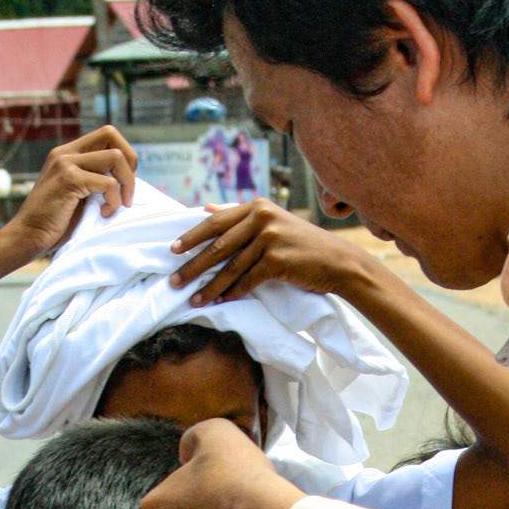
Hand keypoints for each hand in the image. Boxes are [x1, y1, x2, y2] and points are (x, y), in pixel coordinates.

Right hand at [6, 126, 137, 260]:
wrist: (27, 237)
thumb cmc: (53, 225)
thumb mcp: (76, 195)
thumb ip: (93, 180)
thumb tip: (124, 179)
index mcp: (67, 153)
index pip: (106, 134)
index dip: (124, 154)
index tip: (124, 183)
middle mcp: (66, 153)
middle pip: (110, 134)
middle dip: (130, 161)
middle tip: (127, 191)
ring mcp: (66, 163)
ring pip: (115, 157)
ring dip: (126, 184)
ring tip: (118, 206)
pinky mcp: (69, 179)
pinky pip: (108, 182)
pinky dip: (114, 201)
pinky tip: (105, 214)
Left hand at [170, 198, 369, 304]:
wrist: (336, 261)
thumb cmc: (301, 245)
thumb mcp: (272, 222)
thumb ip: (240, 217)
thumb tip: (207, 210)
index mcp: (256, 207)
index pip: (215, 222)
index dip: (191, 237)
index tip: (172, 250)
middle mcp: (262, 218)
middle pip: (218, 246)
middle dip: (193, 266)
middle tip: (173, 281)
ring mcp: (270, 238)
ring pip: (230, 267)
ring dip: (210, 287)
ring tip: (192, 299)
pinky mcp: (278, 260)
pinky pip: (248, 280)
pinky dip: (233, 292)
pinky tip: (221, 301)